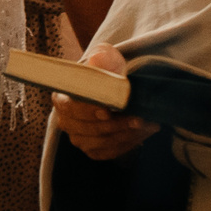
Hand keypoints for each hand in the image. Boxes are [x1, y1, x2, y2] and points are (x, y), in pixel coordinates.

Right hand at [55, 41, 156, 161]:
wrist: (113, 90)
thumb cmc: (107, 73)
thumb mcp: (105, 60)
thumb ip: (102, 59)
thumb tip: (97, 60)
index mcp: (62, 97)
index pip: (71, 107)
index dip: (89, 110)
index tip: (108, 110)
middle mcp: (66, 121)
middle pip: (89, 128)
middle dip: (117, 124)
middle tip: (139, 118)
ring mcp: (78, 138)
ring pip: (102, 142)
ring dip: (127, 134)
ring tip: (148, 125)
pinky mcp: (92, 150)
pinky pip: (110, 152)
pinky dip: (129, 143)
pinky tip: (143, 133)